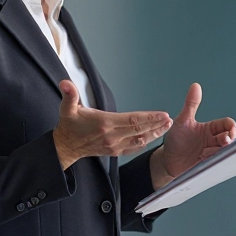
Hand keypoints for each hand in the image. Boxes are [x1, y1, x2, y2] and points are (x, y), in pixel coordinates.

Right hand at [53, 80, 171, 169]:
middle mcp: (112, 136)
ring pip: (139, 140)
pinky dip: (145, 143)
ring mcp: (114, 146)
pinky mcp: (114, 152)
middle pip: (139, 130)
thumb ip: (69, 95)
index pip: (132, 120)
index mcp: (104, 123)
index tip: (162, 114)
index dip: (148, 117)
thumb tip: (65, 84)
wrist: (65, 147)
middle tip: (170, 120)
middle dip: (156, 125)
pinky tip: (153, 138)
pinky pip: (133, 148)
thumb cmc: (69, 126)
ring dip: (154, 134)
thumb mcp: (67, 109)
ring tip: (167, 127)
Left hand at [151, 83, 235, 186]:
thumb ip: (191, 104)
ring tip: (212, 149)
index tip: (230, 128)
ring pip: (225, 149)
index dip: (230, 126)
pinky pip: (217, 160)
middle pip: (230, 137)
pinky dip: (215, 158)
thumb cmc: (175, 140)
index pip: (226, 124)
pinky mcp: (208, 163)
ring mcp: (211, 152)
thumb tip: (195, 86)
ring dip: (221, 149)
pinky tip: (208, 156)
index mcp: (209, 128)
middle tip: (225, 140)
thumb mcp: (183, 120)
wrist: (167, 160)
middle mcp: (212, 139)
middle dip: (230, 138)